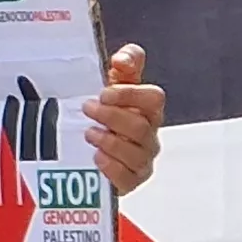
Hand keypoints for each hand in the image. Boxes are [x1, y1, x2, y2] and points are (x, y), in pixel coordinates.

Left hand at [83, 46, 162, 195]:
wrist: (87, 148)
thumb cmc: (107, 112)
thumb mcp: (114, 84)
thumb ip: (124, 65)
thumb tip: (122, 60)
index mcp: (148, 109)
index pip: (154, 99)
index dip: (130, 94)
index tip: (104, 93)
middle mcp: (150, 135)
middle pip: (141, 127)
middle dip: (111, 116)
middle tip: (87, 108)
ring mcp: (143, 160)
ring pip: (135, 153)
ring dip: (109, 141)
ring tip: (89, 133)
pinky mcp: (131, 181)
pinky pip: (127, 178)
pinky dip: (111, 167)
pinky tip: (96, 157)